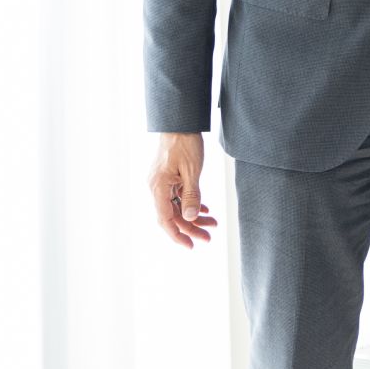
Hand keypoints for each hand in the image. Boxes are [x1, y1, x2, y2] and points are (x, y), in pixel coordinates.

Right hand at [147, 132, 216, 248]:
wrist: (179, 123)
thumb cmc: (185, 143)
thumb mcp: (192, 171)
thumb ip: (192, 195)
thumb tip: (191, 218)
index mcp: (159, 187)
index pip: (166, 219)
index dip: (178, 234)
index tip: (191, 245)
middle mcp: (157, 188)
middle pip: (173, 215)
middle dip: (191, 228)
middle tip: (208, 237)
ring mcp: (162, 183)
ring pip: (177, 207)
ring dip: (193, 216)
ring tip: (212, 223)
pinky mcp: (168, 178)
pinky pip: (178, 197)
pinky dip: (191, 204)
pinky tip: (204, 210)